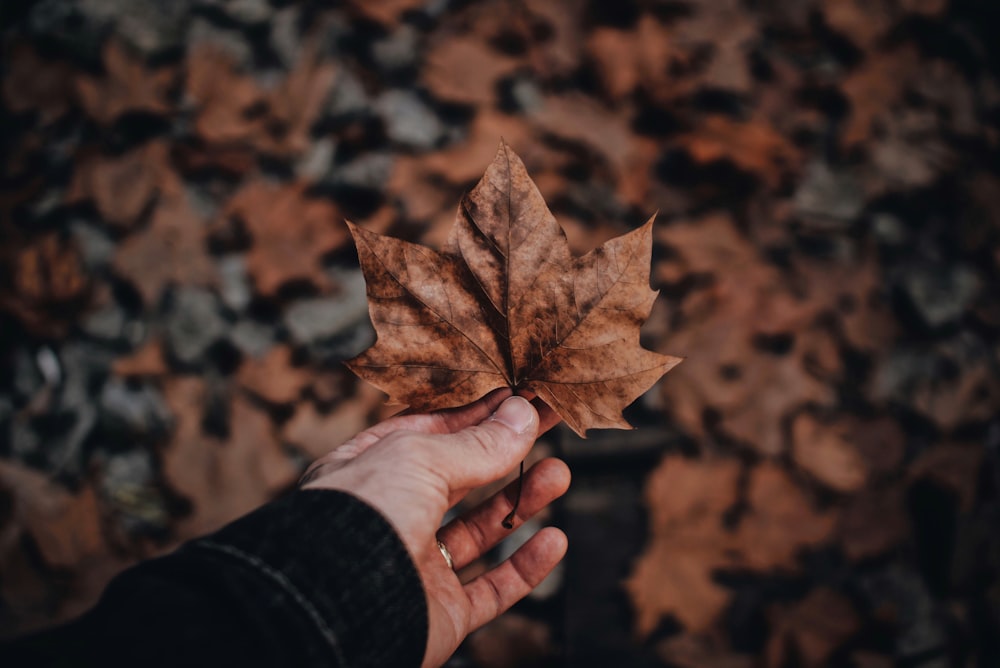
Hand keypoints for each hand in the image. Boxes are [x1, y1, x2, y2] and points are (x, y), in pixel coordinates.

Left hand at [300, 388, 569, 667]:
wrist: (341, 612)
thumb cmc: (361, 519)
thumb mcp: (418, 458)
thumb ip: (476, 443)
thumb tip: (522, 414)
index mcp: (366, 472)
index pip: (426, 433)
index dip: (475, 413)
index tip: (518, 394)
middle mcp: (389, 517)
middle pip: (458, 476)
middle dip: (505, 449)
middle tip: (549, 421)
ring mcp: (415, 566)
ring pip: (479, 530)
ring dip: (522, 502)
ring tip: (560, 472)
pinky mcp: (439, 611)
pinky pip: (491, 589)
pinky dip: (526, 566)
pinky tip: (554, 540)